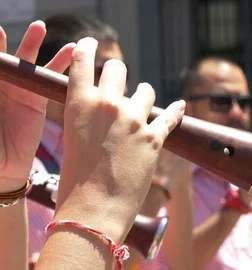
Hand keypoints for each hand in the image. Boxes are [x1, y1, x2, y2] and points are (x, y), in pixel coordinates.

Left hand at [0, 21, 73, 191]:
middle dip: (13, 40)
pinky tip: (70, 53)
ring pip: (28, 63)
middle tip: (22, 26)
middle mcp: (3, 85)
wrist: (2, 169)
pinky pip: (48, 80)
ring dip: (33, 45)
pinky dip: (59, 66)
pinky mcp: (37, 101)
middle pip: (8, 57)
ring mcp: (20, 92)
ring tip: (39, 28)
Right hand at [55, 37, 184, 240]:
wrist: (95, 209)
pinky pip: (171, 115)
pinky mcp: (154, 137)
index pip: (83, 61)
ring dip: (144, 95)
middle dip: (119, 75)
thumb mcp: (74, 137)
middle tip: (120, 83)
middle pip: (118, 69)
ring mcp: (133, 120)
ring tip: (143, 103)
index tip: (93, 46)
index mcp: (79, 103)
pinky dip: (176, 111)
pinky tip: (181, 107)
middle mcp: (107, 104)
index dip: (89, 50)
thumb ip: (88, 115)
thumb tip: (105, 104)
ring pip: (145, 90)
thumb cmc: (77, 179)